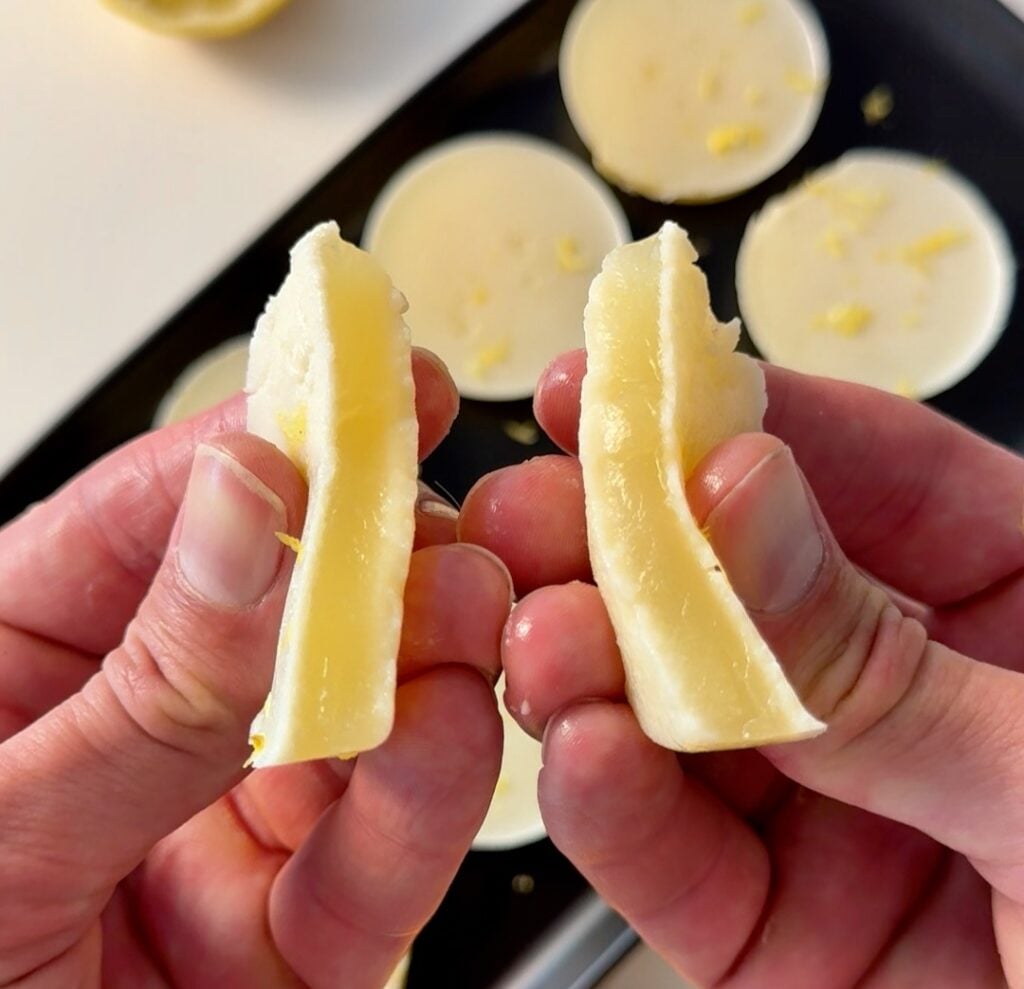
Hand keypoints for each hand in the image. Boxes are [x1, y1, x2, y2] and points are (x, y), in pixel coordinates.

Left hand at [0, 350, 511, 988]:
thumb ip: (148, 681)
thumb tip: (252, 498)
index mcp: (27, 660)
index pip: (173, 514)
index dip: (278, 439)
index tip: (378, 384)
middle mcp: (142, 730)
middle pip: (290, 609)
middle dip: (379, 562)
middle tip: (446, 527)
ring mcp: (227, 827)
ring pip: (360, 721)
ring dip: (430, 668)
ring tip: (475, 624)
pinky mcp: (297, 930)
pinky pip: (382, 853)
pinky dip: (431, 795)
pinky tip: (459, 739)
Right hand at [460, 350, 1023, 987]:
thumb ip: (881, 660)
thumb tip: (736, 491)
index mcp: (1019, 611)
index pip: (863, 477)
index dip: (737, 417)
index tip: (620, 383)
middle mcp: (907, 700)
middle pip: (738, 592)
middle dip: (624, 547)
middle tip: (531, 508)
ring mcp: (832, 820)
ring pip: (679, 722)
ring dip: (590, 675)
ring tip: (541, 640)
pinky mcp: (775, 939)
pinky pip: (677, 867)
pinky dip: (614, 814)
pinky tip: (579, 758)